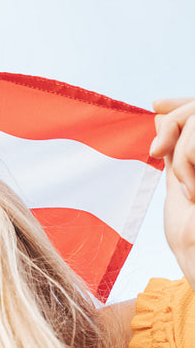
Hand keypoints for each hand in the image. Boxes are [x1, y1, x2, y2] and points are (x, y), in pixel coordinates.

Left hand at [151, 97, 194, 286]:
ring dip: (184, 152)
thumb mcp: (180, 189)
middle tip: (157, 151)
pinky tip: (194, 190)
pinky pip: (194, 146)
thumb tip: (160, 116)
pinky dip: (188, 158)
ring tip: (189, 187)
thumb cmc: (193, 243)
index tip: (156, 104)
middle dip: (178, 123)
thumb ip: (177, 152)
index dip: (184, 104)